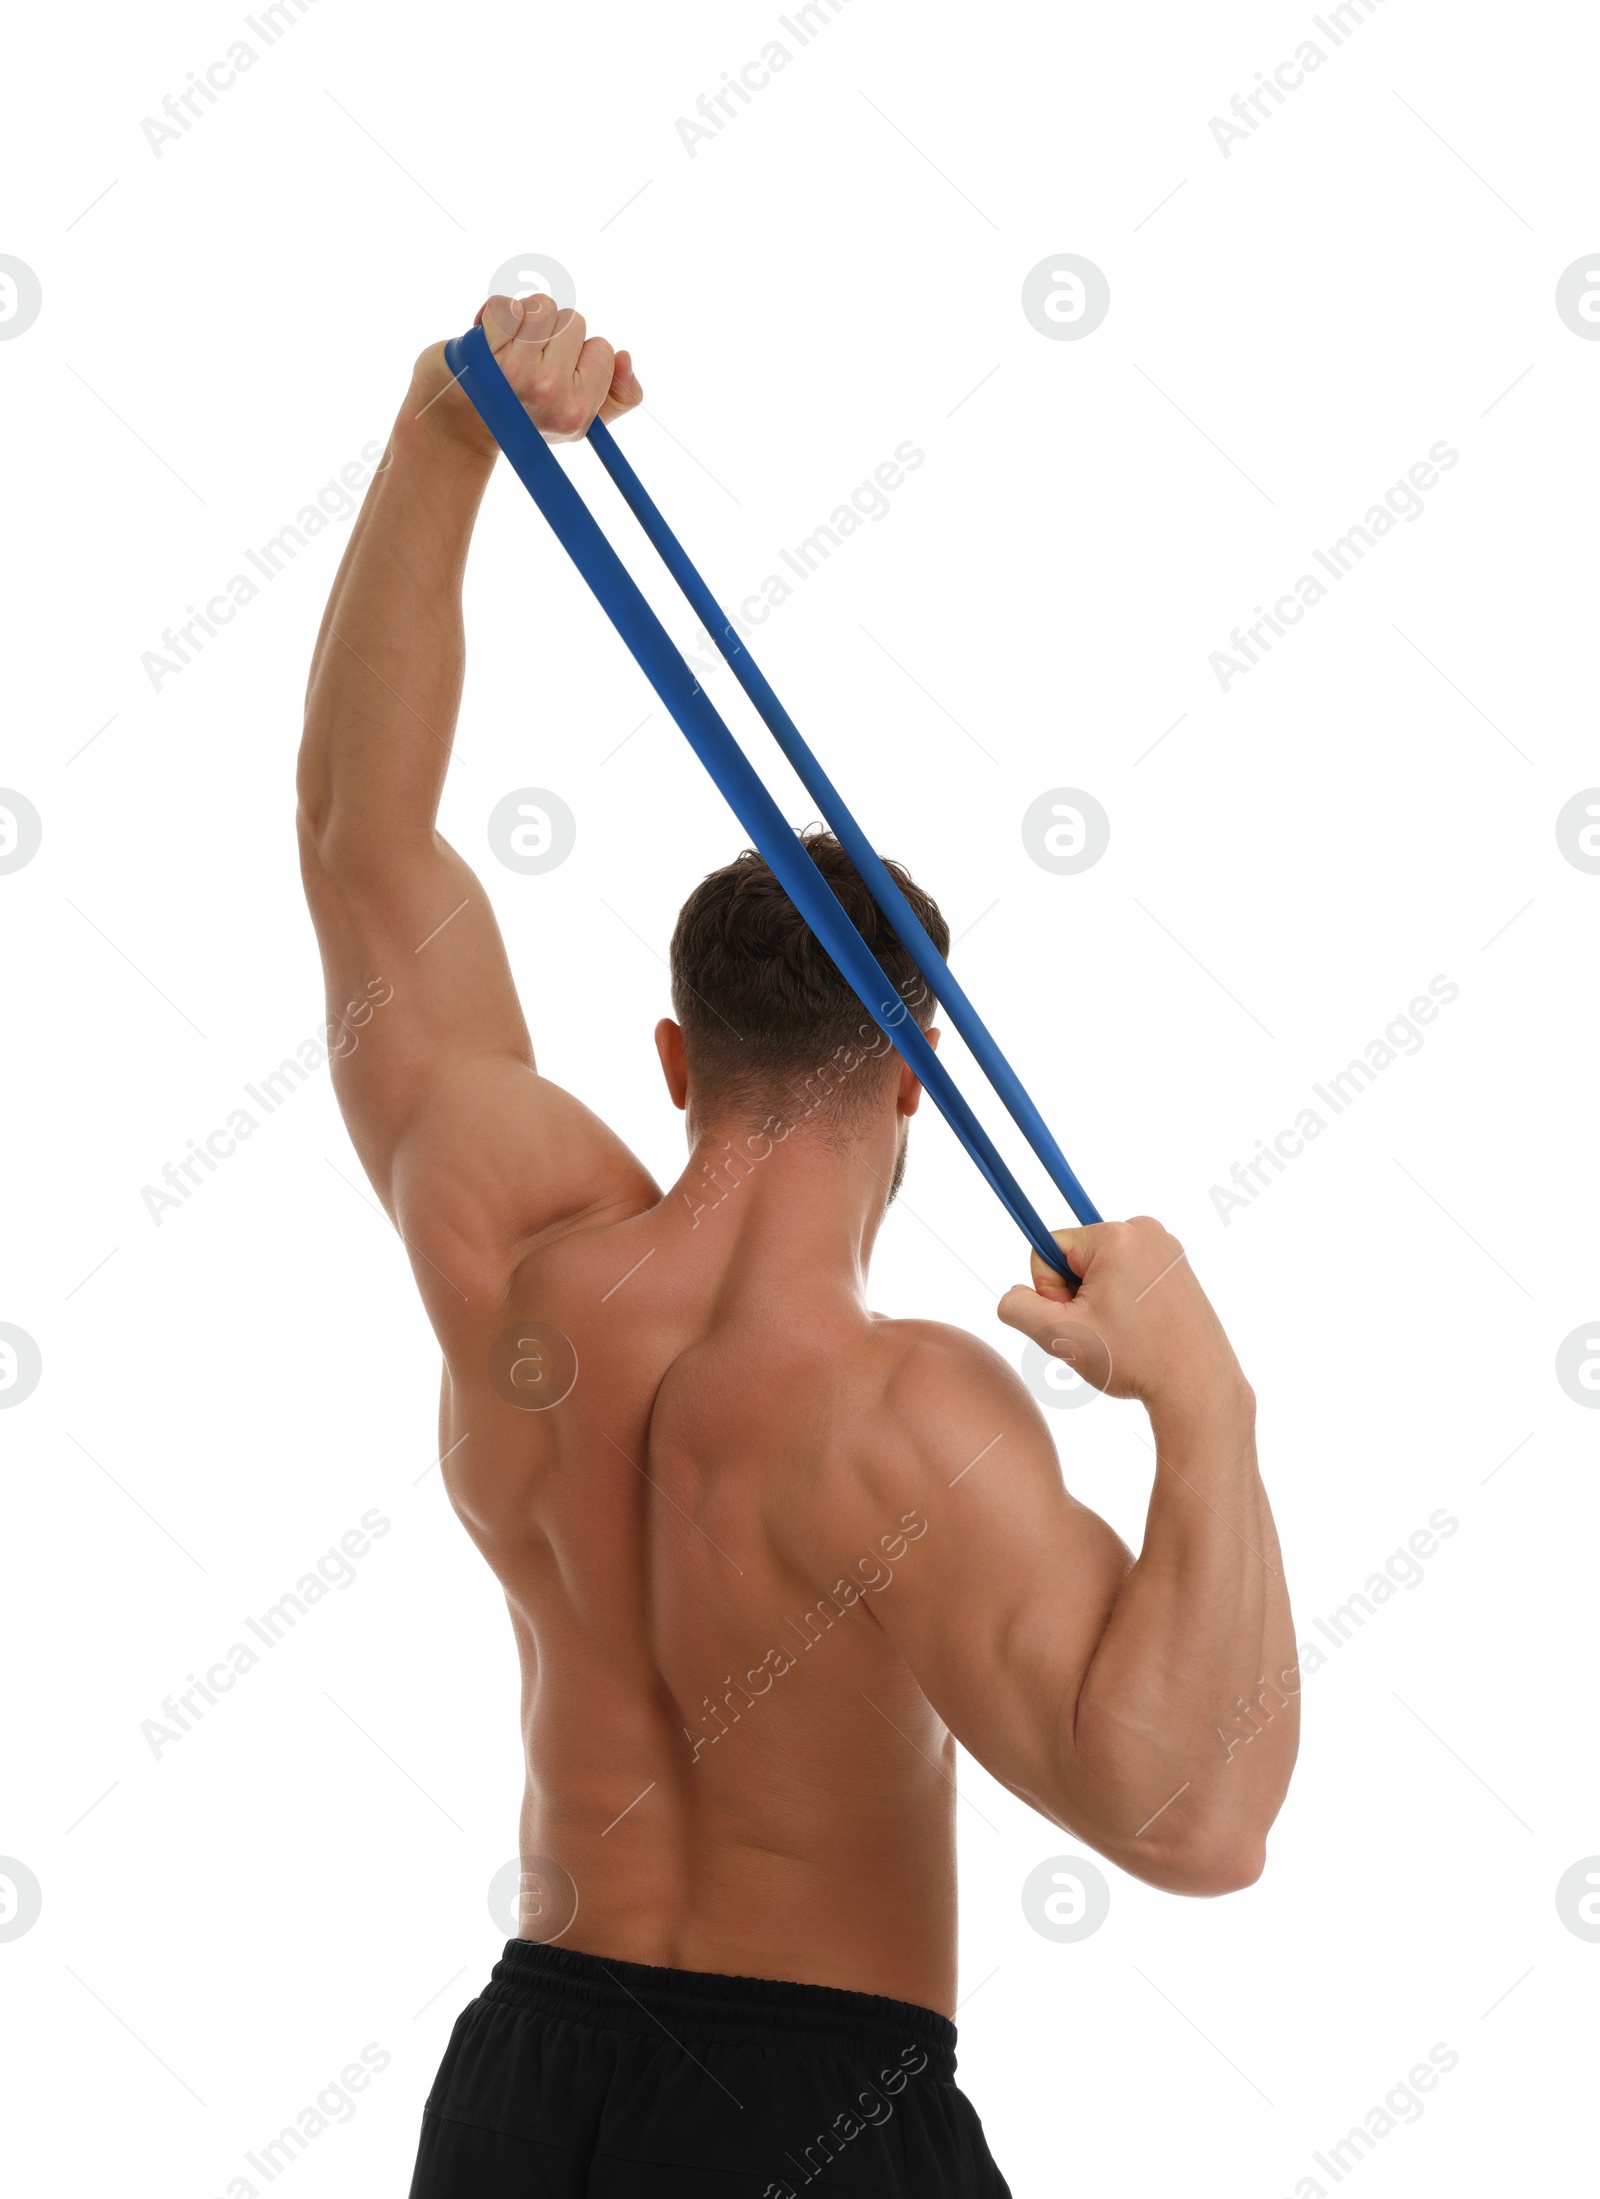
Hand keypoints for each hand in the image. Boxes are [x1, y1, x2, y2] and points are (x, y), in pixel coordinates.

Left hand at [406, 292, 642, 458]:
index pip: (603, 348)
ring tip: (511, 347)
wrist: (458, 423)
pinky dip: (498, 313)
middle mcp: (549, 392)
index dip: (580, 354)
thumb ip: (615, 396)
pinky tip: (490, 336)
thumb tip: (624, 357)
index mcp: (576, 412)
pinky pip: (508, 304)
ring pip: (544, 306)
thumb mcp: (575, 420)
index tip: (558, 375)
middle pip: (574, 322)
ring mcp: (516, 369)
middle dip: (554, 335)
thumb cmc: (520, 417)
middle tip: (529, 362)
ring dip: (527, 319)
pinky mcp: (483, 348)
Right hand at [997, 1217, 1250, 1426]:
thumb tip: (1014, 1296)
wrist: (1198, 1385)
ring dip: (1100, 1299)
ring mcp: (1166, 1247)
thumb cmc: (1135, 1359)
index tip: (1080, 1317)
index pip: (1049, 1248)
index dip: (1051, 1290)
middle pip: (1077, 1257)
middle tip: (1105, 1330)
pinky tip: (1141, 1327)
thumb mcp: (1060, 1335)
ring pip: (1102, 1268)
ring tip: (1127, 1332)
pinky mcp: (1178, 1266)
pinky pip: (1128, 1273)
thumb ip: (1017, 1307)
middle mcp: (1144, 1230)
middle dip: (1078, 1294)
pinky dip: (1125, 1299)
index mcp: (1116, 1236)